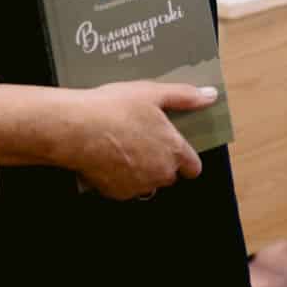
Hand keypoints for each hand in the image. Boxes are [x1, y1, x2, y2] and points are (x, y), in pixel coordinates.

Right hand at [61, 81, 213, 199]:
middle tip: (141, 138)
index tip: (171, 145)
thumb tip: (210, 95)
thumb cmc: (115, 108)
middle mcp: (160, 173)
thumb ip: (184, 96)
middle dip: (160, 161)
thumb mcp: (152, 93)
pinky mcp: (116, 193)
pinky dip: (119, 176)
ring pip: (147, 182)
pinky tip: (107, 156)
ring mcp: (138, 186)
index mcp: (173, 150)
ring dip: (140, 170)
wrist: (76, 129)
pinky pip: (125, 187)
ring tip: (122, 145)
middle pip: (169, 174)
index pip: (193, 167)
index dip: (185, 157)